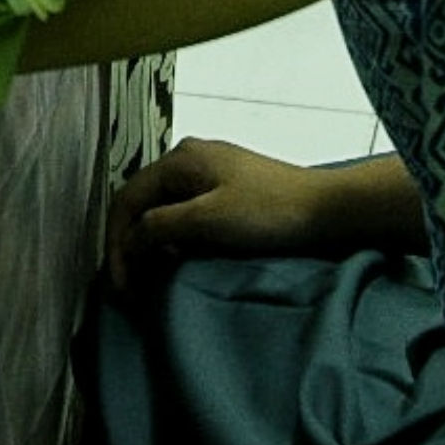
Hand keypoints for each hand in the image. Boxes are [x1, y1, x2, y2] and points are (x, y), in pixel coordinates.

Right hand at [106, 141, 330, 289]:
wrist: (328, 208)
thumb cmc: (267, 211)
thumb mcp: (208, 219)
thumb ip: (160, 227)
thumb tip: (129, 241)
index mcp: (179, 159)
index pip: (128, 199)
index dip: (116, 242)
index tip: (119, 284)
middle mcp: (189, 158)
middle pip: (143, 202)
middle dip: (131, 243)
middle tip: (129, 285)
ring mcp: (210, 172)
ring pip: (165, 208)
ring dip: (153, 242)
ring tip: (151, 277)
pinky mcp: (229, 189)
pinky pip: (187, 212)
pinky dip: (176, 237)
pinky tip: (182, 259)